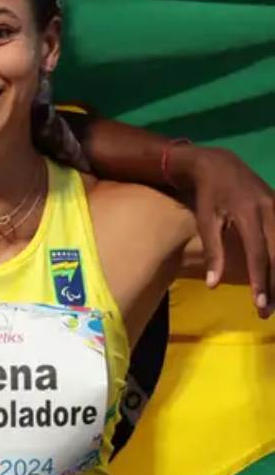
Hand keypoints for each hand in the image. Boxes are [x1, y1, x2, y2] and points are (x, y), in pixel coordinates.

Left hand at [181, 145, 274, 315]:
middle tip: (269, 311)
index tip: (260, 305)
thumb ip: (213, 251)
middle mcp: (271, 211)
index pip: (258, 254)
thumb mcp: (206, 220)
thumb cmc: (208, 194)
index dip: (260, 281)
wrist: (220, 164)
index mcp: (249, 214)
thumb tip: (213, 285)